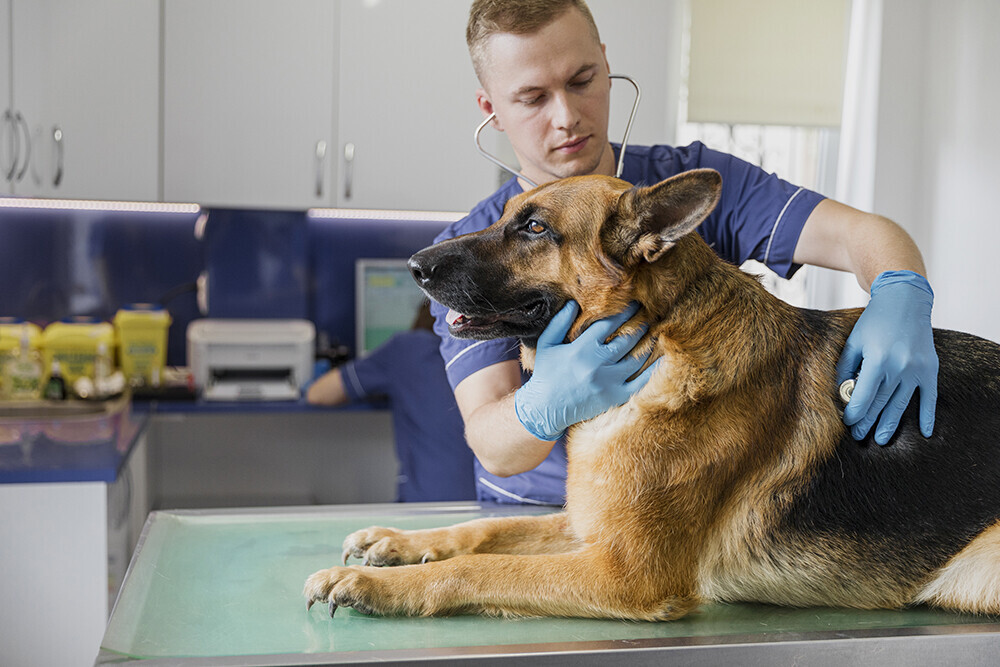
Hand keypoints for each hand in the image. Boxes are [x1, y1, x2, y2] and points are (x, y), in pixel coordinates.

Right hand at [514, 301, 656, 440]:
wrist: (546, 409)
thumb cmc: (546, 374)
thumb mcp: (546, 344)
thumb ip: (559, 323)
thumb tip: (574, 303)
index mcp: (582, 348)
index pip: (609, 324)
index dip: (623, 312)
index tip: (633, 304)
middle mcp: (597, 364)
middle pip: (627, 338)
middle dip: (639, 324)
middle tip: (648, 314)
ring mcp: (608, 382)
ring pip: (637, 358)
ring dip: (648, 343)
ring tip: (654, 332)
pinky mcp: (616, 397)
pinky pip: (641, 382)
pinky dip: (654, 370)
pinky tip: (663, 359)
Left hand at [836, 270, 937, 444]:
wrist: (905, 301)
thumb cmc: (875, 321)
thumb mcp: (854, 342)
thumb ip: (846, 367)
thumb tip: (839, 393)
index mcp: (877, 360)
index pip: (863, 397)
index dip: (854, 413)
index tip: (848, 422)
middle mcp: (899, 367)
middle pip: (880, 404)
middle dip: (868, 422)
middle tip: (859, 436)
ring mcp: (917, 370)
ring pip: (901, 405)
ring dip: (891, 424)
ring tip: (882, 439)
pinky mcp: (930, 369)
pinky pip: (930, 397)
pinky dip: (927, 415)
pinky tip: (926, 432)